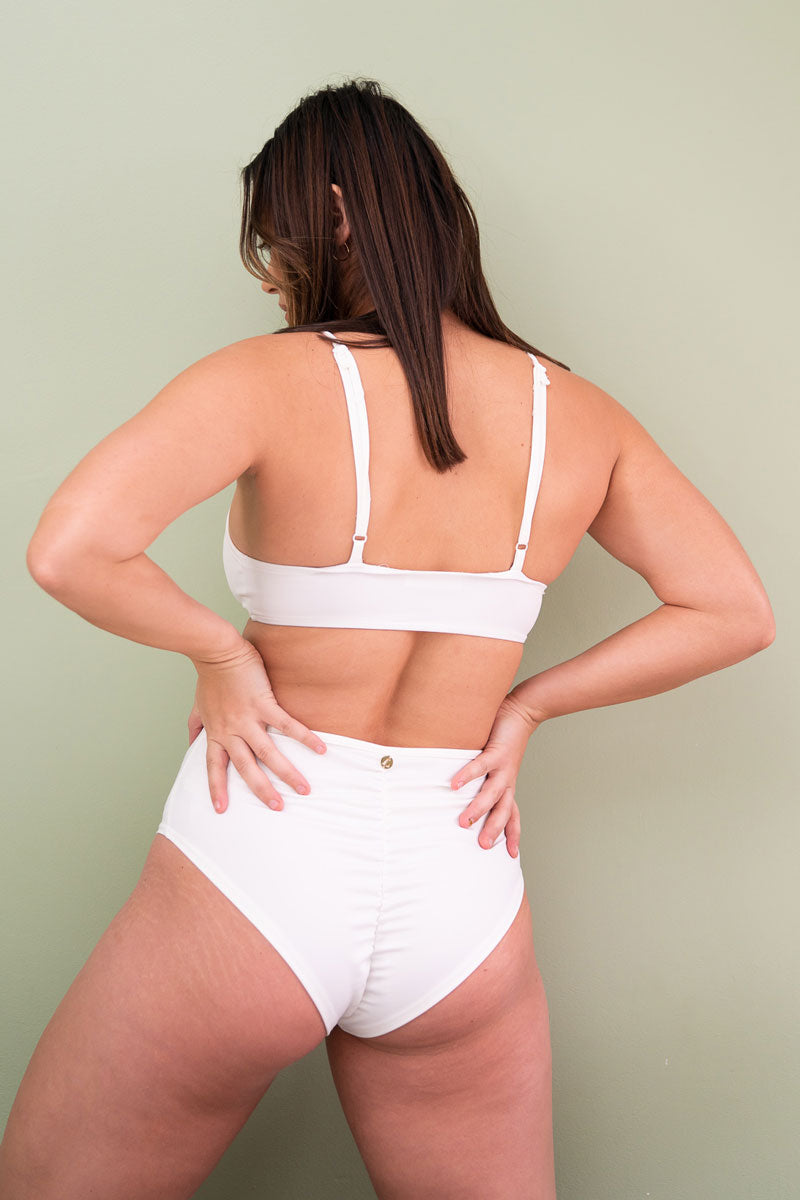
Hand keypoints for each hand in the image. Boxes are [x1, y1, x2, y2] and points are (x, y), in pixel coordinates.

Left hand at [190, 638, 326, 813]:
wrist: (216, 652)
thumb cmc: (210, 678)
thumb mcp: (197, 707)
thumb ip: (195, 727)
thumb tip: (190, 742)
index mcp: (216, 733)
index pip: (215, 767)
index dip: (217, 788)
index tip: (222, 810)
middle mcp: (231, 731)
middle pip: (246, 768)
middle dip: (262, 790)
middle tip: (278, 807)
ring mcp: (248, 719)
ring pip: (268, 753)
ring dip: (287, 773)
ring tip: (304, 789)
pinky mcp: (264, 704)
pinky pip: (286, 725)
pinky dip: (304, 737)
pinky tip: (321, 749)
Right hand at [449, 694, 540, 857]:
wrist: (523, 712)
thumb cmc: (505, 738)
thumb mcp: (497, 763)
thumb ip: (483, 777)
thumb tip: (462, 790)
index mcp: (507, 785)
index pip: (512, 815)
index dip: (512, 834)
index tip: (511, 855)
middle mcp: (507, 780)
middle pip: (504, 811)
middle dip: (494, 830)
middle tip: (482, 847)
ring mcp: (503, 767)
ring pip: (492, 794)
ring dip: (478, 809)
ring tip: (463, 823)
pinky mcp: (497, 752)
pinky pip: (480, 766)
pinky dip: (467, 776)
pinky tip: (454, 785)